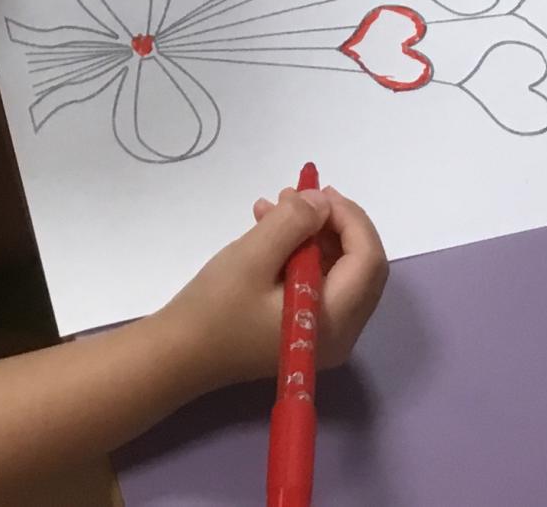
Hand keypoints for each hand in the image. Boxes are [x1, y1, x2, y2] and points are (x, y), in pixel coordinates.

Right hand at [153, 185, 388, 392]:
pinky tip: (269, 228)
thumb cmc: (214, 309)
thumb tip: (323, 202)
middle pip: (362, 265)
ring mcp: (324, 335)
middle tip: (302, 195)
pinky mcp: (305, 330)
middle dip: (335, 223)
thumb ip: (294, 223)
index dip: (350, 218)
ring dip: (315, 233)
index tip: (317, 191)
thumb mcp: (252, 256)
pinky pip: (320, 282)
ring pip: (340, 270)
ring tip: (276, 206)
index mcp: (334, 321)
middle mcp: (341, 334)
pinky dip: (302, 252)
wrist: (178, 355)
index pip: (368, 259)